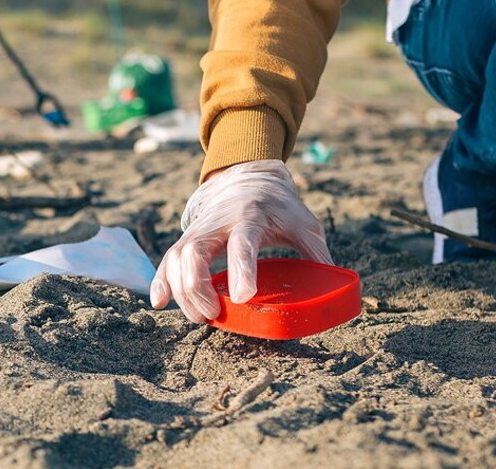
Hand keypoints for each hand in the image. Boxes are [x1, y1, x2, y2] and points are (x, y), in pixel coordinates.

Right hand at [150, 159, 332, 321]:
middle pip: (195, 253)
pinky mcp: (188, 238)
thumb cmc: (279, 206)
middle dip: (198, 288)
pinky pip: (168, 259)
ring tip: (200, 316)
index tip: (243, 298)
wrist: (247, 177)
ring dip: (182, 291)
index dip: (241, 270)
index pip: (243, 243)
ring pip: (176, 258)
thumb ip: (316, 252)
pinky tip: (161, 302)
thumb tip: (334, 287)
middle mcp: (219, 223)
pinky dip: (161, 281)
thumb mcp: (304, 222)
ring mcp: (199, 230)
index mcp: (251, 217)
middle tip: (214, 315)